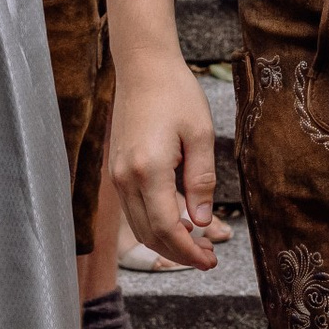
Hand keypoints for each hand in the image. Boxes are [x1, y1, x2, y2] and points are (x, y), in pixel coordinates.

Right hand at [110, 44, 219, 272]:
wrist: (143, 68)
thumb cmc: (176, 94)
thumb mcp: (200, 135)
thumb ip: (200, 181)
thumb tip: (201, 221)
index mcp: (148, 170)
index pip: (166, 228)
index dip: (188, 251)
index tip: (210, 260)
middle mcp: (125, 178)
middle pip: (149, 234)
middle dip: (179, 253)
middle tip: (208, 259)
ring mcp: (117, 176)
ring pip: (139, 226)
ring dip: (166, 242)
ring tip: (198, 244)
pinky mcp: (117, 171)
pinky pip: (134, 210)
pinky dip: (155, 224)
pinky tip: (179, 223)